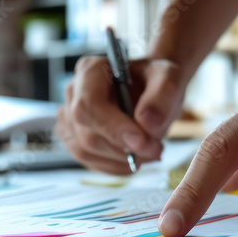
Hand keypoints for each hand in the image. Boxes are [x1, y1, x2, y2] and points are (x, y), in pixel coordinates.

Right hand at [55, 56, 185, 174]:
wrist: (150, 90)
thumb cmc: (154, 79)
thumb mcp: (168, 77)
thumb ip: (163, 95)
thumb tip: (147, 123)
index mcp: (90, 70)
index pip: (88, 106)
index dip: (113, 128)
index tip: (142, 141)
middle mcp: (73, 93)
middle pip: (87, 135)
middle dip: (124, 149)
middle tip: (155, 148)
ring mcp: (69, 118)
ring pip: (86, 152)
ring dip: (122, 160)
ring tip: (149, 150)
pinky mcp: (74, 140)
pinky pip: (91, 162)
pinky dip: (117, 166)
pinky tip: (136, 156)